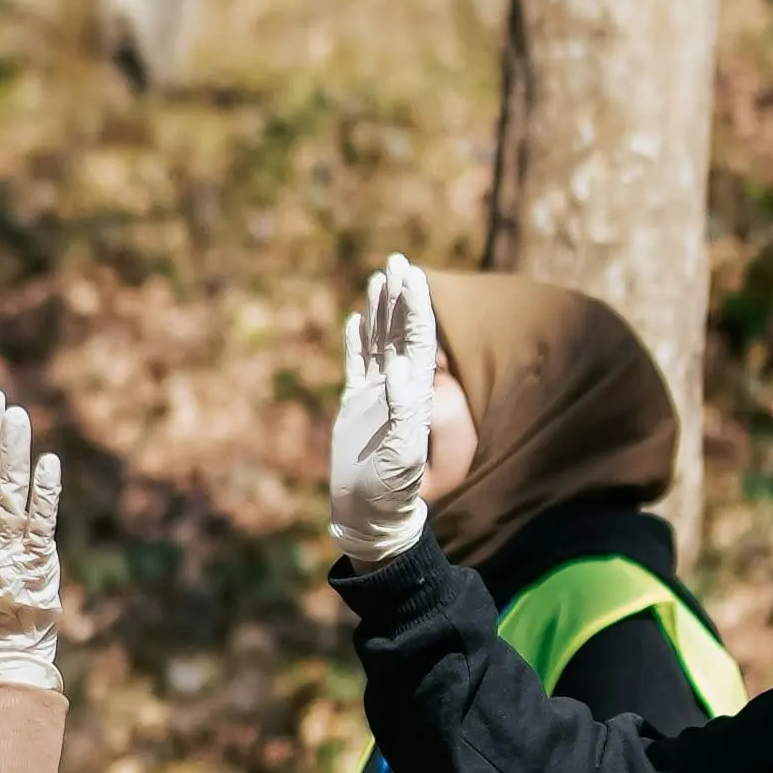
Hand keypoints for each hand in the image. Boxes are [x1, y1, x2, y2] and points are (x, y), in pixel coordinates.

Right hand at [328, 255, 439, 567]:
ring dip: (380, 312)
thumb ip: (403, 408)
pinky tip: (357, 320)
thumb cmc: (391, 489)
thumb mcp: (401, 451)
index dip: (416, 308)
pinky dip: (356, 342)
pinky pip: (356, 365)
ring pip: (379, 343)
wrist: (370, 512)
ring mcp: (375, 395)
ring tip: (379, 278)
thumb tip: (402, 364)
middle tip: (398, 261)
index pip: (417, 341)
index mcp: (414, 394)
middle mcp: (398, 388)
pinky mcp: (355, 405)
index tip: (412, 277)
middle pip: (400, 333)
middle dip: (400, 297)